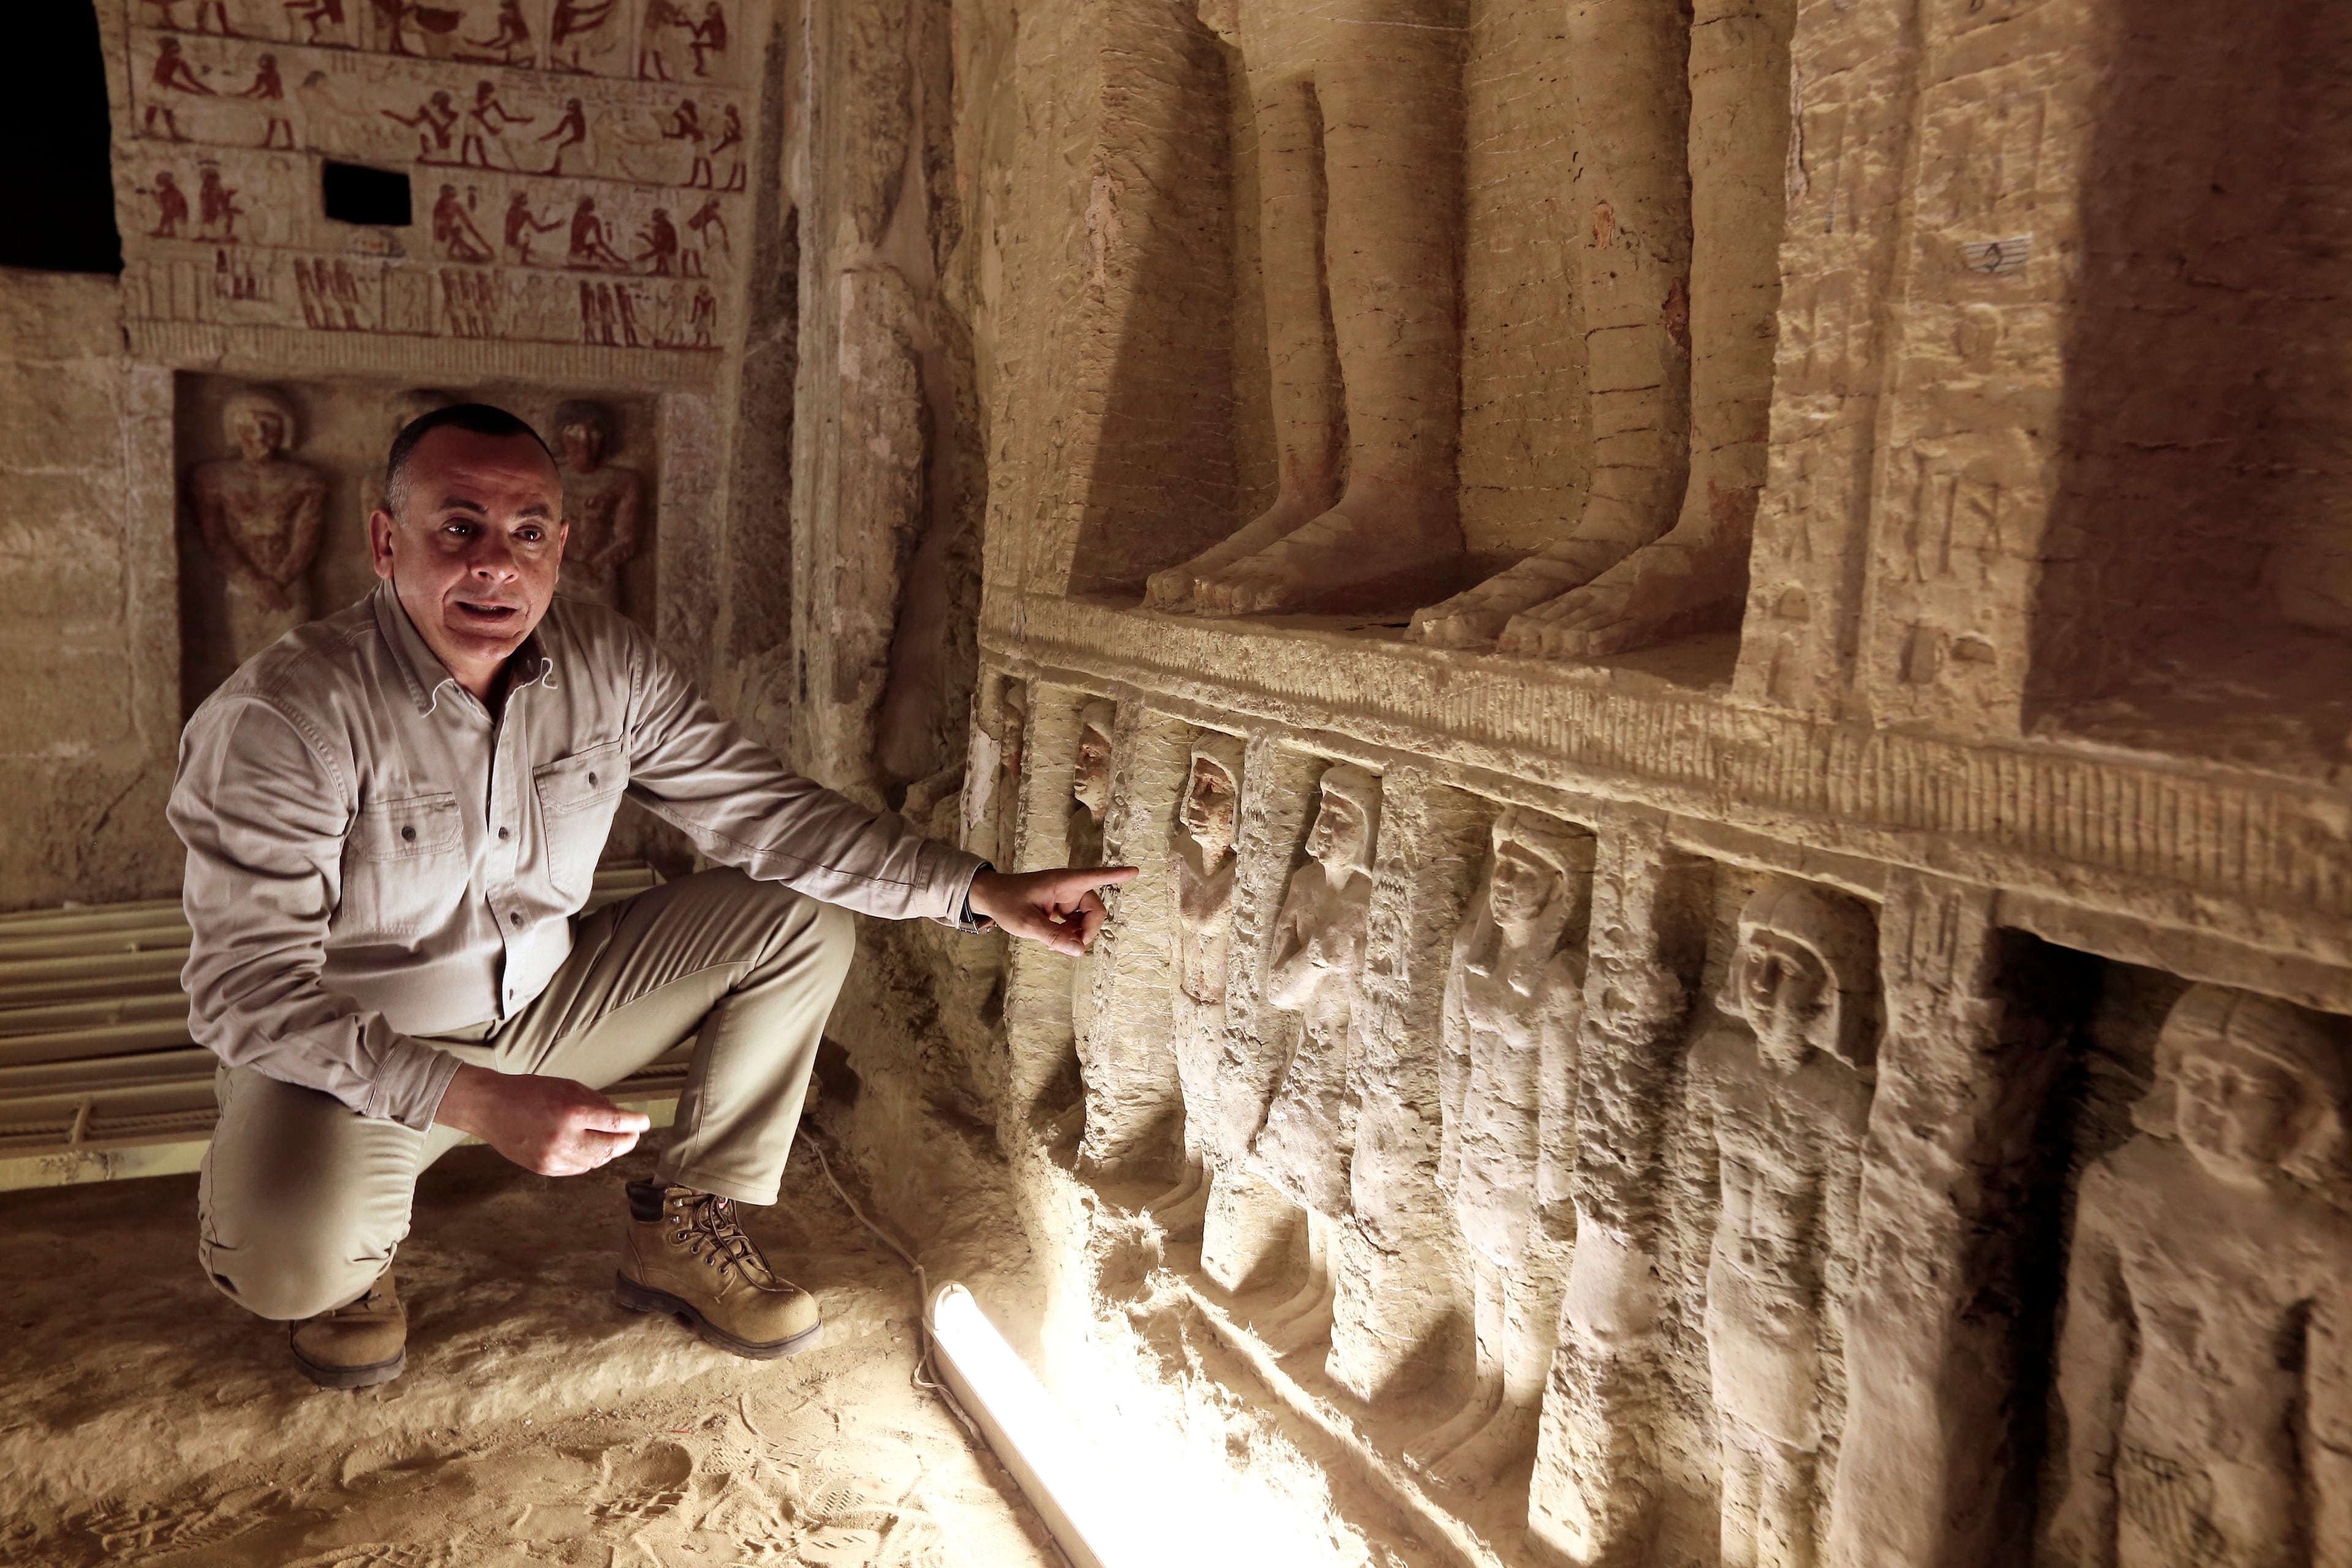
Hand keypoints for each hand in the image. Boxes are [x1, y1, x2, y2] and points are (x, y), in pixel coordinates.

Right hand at [432, 1063, 650, 1175]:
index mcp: (571, 1113)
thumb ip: (596, 1102)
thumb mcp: (567, 1087)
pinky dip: (589, 1160)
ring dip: (609, 1152)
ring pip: (595, 1161)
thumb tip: (621, 1117)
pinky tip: (591, 1150)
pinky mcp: (544, 1168)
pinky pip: (577, 1168)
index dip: (635, 1124)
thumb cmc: (529, 1092)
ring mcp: (553, 1157)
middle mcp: (564, 1138)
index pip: (616, 1123)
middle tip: (633, 1135)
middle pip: (610, 1148)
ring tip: (613, 1141)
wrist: (491, 1108)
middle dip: (627, 1141)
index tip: (644, 1123)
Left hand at [967, 864, 1138, 956]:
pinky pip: (1075, 923)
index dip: (1116, 875)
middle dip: (1088, 929)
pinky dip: (1069, 933)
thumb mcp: (1026, 923)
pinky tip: (1055, 940)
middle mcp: (1068, 888)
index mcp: (1063, 882)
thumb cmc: (1006, 902)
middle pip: (1095, 909)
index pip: (1095, 877)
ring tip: (1057, 943)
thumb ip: (1053, 937)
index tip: (1136, 871)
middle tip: (1074, 946)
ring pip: (1086, 919)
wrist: (989, 897)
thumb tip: (1080, 951)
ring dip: (1077, 933)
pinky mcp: (1061, 907)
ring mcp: (1065, 898)